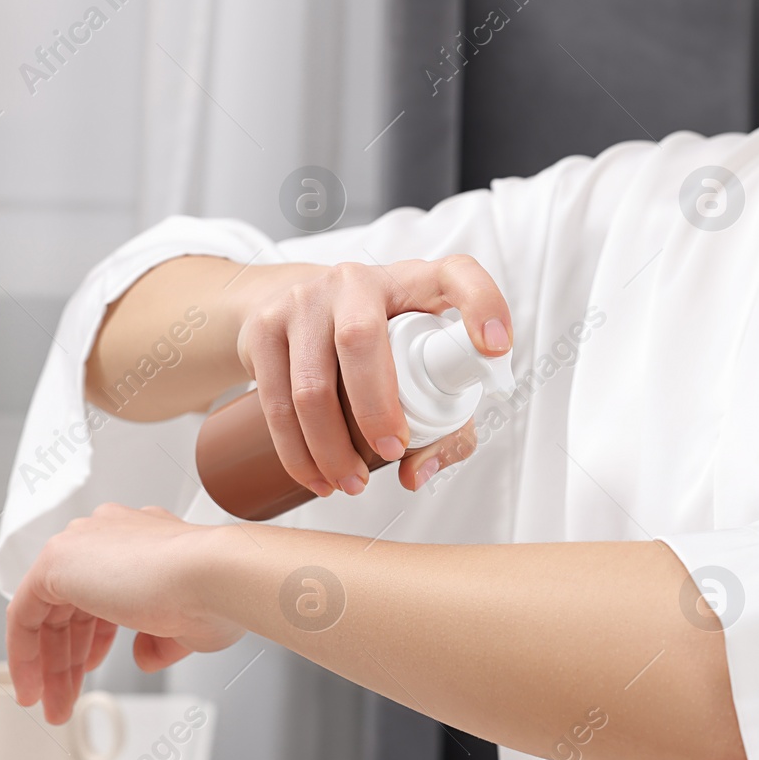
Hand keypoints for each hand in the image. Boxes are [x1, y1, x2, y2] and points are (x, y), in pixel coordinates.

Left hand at [6, 503, 244, 723]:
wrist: (216, 577)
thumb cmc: (217, 595)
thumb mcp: (187, 626)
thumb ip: (158, 637)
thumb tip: (143, 655)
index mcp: (142, 539)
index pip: (103, 589)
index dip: (96, 636)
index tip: (91, 666)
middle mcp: (109, 534)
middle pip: (72, 603)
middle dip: (69, 657)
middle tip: (67, 696)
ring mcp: (82, 543)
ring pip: (48, 611)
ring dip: (50, 664)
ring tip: (54, 704)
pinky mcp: (57, 560)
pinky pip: (24, 613)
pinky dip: (25, 653)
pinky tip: (32, 684)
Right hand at [238, 257, 510, 498]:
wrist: (289, 305)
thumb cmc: (375, 343)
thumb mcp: (416, 365)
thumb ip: (442, 424)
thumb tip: (416, 473)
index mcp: (413, 281)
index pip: (458, 275)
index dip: (482, 305)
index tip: (495, 348)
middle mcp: (356, 281)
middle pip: (361, 340)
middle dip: (376, 408)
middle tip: (391, 452)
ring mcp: (302, 300)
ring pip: (311, 383)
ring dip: (330, 447)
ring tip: (351, 484)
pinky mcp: (263, 328)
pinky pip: (274, 398)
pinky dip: (295, 450)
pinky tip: (313, 477)